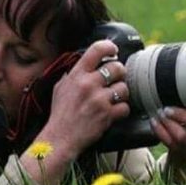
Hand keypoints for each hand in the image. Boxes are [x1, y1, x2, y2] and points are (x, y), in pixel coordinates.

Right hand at [41, 39, 130, 158]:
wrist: (60, 138)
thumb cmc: (60, 114)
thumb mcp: (60, 87)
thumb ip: (73, 74)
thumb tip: (86, 63)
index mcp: (77, 74)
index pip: (97, 50)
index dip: (110, 47)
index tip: (113, 50)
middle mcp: (88, 84)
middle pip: (117, 67)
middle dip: (119, 73)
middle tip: (116, 78)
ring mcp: (99, 100)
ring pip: (124, 88)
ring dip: (121, 93)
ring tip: (113, 98)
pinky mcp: (107, 115)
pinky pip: (125, 107)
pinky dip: (122, 110)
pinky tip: (113, 111)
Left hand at [150, 104, 185, 163]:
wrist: (183, 141)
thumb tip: (179, 80)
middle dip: (181, 115)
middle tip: (167, 109)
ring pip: (185, 138)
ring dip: (169, 124)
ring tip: (159, 114)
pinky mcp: (185, 152)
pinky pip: (173, 144)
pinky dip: (161, 132)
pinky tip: (154, 122)